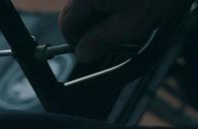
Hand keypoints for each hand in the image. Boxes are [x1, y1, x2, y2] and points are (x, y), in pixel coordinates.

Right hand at [59, 0, 192, 62]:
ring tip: (121, 25)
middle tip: (106, 42)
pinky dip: (107, 7)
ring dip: (98, 19)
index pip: (67, 22)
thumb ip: (102, 40)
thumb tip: (82, 54)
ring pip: (88, 4)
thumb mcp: (131, 24)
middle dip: (86, 30)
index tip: (87, 52)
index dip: (74, 41)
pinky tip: (125, 11)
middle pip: (74, 11)